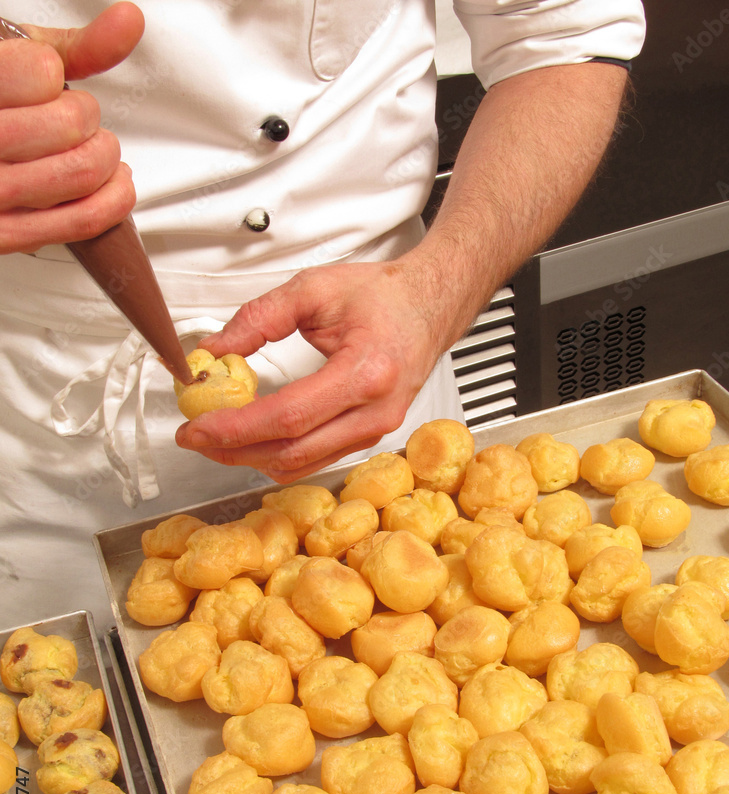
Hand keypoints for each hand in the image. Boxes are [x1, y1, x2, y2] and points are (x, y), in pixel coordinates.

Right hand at [0, 2, 143, 252]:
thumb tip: (130, 20)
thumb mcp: (9, 60)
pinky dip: (116, 197)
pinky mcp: (5, 236)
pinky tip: (115, 180)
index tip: (43, 80)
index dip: (51, 73)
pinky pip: (83, 220)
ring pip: (83, 171)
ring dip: (105, 155)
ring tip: (95, 147)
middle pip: (71, 123)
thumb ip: (72, 48)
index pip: (42, 73)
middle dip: (86, 115)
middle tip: (73, 117)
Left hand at [175, 259, 455, 482]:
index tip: (197, 427)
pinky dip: (277, 455)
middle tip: (193, 438)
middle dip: (233, 450)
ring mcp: (376, 430)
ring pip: (302, 464)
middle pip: (292, 451)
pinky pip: (316, 460)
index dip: (236, 428)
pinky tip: (252, 440)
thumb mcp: (314, 289)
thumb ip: (258, 318)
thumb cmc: (384, 296)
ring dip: (251, 457)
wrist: (429, 306)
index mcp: (366, 372)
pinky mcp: (370, 438)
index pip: (289, 416)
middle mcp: (375, 411)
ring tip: (215, 439)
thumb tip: (214, 351)